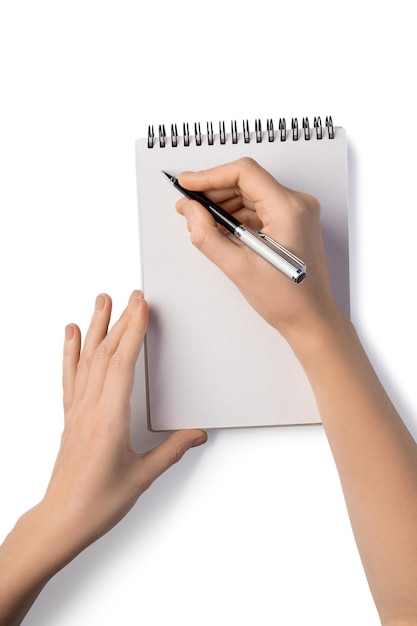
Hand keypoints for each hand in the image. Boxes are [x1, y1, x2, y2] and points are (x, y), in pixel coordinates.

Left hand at [43, 290, 206, 557]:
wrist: (62, 519)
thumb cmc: (96, 502)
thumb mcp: (143, 476)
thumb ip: (172, 450)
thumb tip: (196, 433)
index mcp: (109, 418)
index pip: (122, 363)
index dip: (132, 331)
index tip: (140, 306)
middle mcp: (90, 408)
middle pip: (106, 354)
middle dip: (121, 320)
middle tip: (131, 295)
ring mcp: (77, 410)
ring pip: (87, 359)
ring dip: (96, 327)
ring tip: (101, 301)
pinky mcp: (71, 416)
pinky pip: (70, 375)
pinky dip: (70, 351)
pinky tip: (72, 334)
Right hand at [176, 157, 338, 342]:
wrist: (311, 319)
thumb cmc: (287, 299)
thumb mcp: (238, 267)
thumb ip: (208, 235)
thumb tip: (190, 210)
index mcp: (289, 209)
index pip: (244, 173)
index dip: (210, 176)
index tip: (188, 184)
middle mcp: (297, 204)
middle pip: (247, 181)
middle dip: (214, 192)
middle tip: (188, 206)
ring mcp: (297, 213)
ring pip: (251, 194)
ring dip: (224, 205)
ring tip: (201, 222)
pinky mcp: (292, 223)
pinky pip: (259, 208)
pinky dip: (237, 215)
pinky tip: (220, 229)